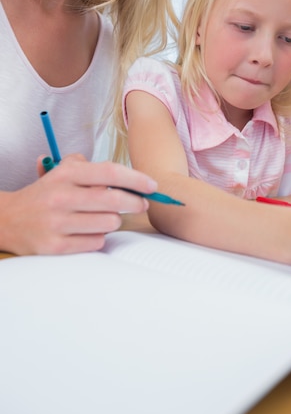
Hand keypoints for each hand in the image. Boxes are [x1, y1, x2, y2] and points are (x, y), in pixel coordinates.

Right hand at [0, 155, 156, 255]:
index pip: (110, 172)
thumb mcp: (60, 171)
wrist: (7, 220)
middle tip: (141, 204)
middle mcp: (61, 197)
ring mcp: (58, 223)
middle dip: (136, 203)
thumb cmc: (45, 194)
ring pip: (109, 223)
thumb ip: (89, 167)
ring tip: (105, 217)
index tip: (152, 186)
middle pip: (115, 200)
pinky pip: (96, 242)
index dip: (137, 179)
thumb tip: (126, 176)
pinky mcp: (55, 246)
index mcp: (66, 175)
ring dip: (114, 221)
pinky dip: (99, 237)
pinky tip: (90, 231)